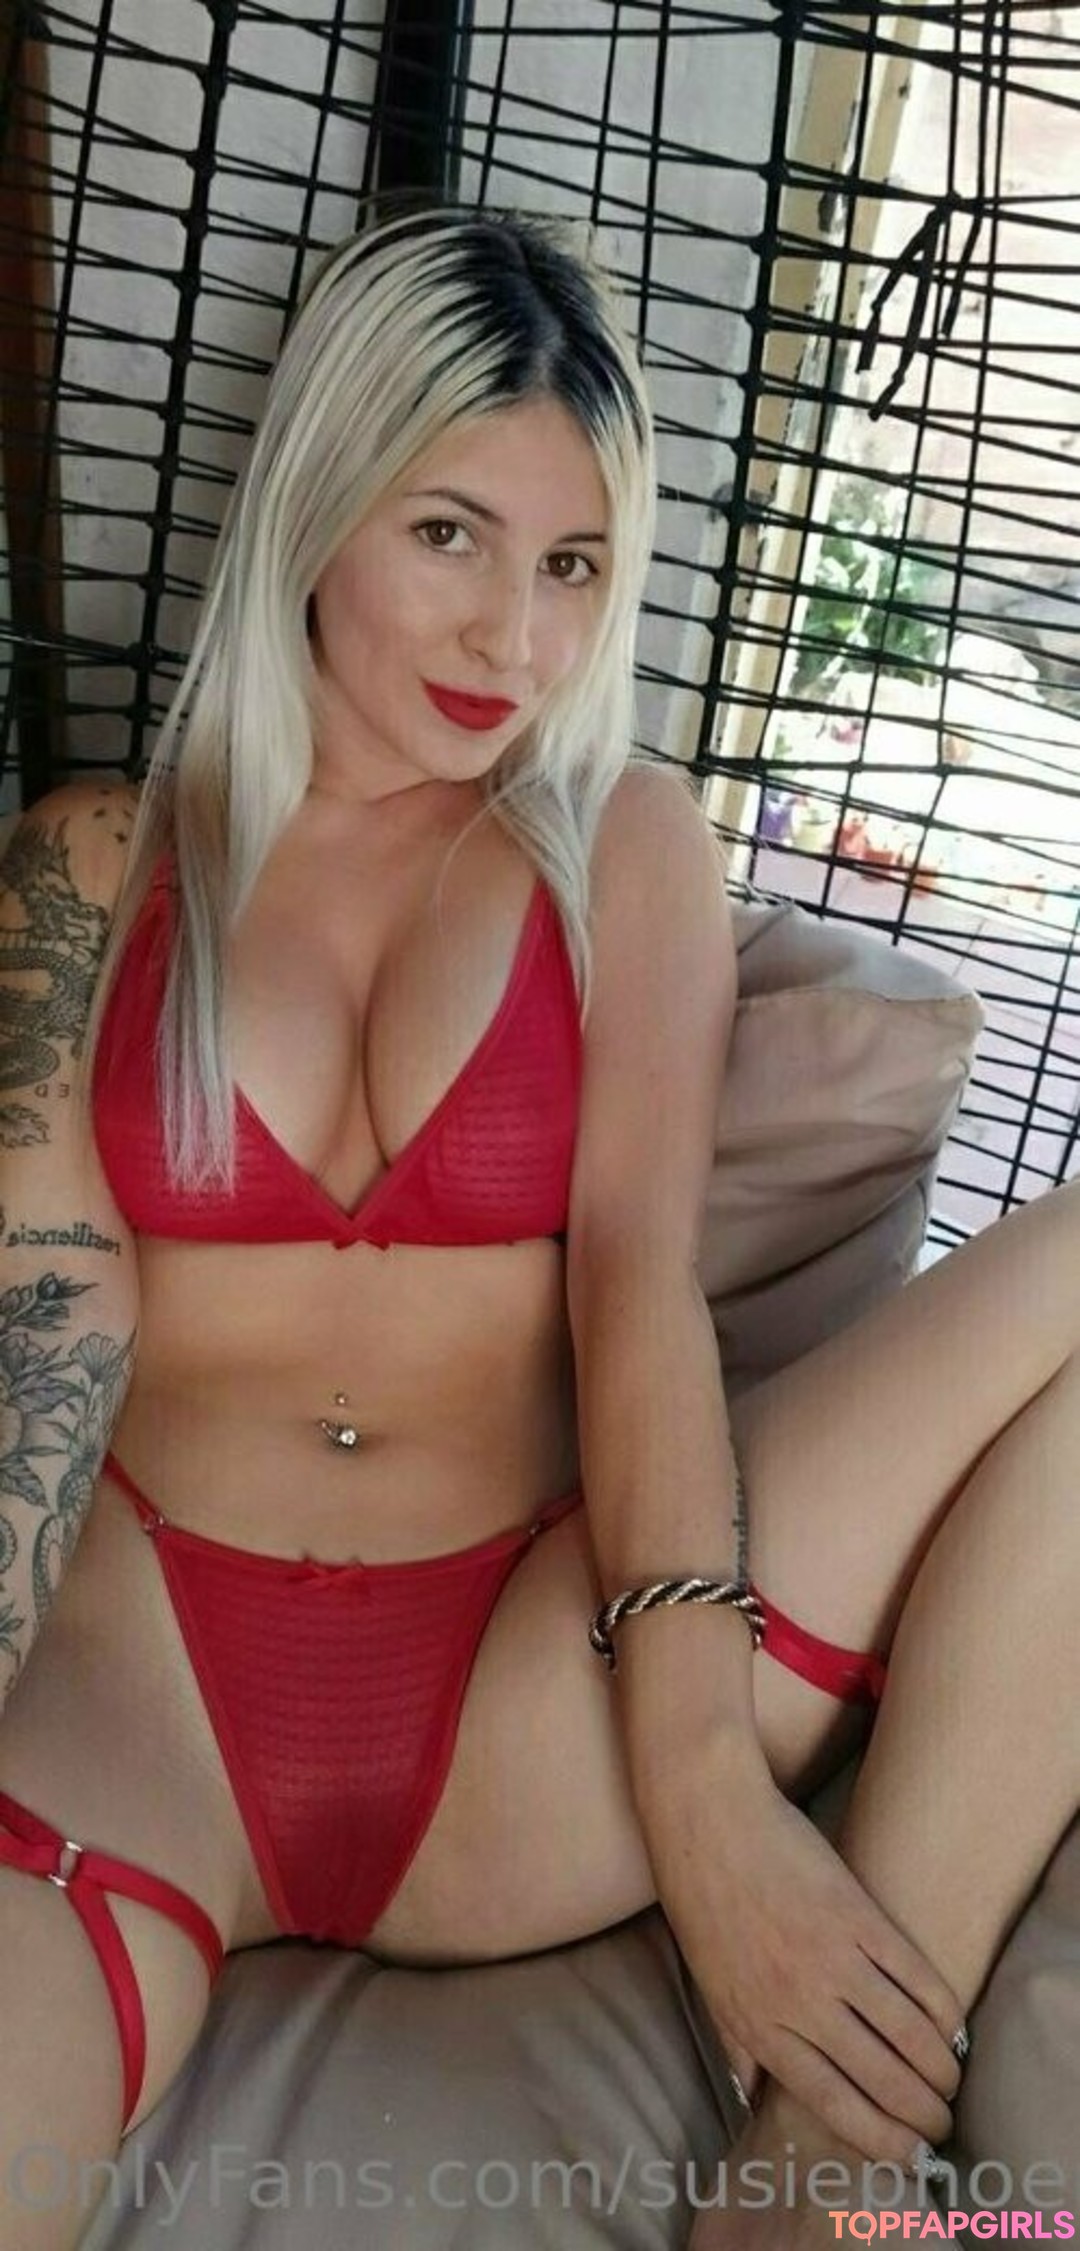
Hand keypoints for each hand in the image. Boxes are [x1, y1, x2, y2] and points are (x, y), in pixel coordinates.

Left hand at [643, 1739, 962, 2164]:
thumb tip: (753, 2103)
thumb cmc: (702, 1901)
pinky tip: (953, 2026)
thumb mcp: (710, 1986)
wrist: (709, 1819)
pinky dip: (942, 2008)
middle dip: (921, 2112)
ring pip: (907, 2033)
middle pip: (880, 2077)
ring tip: (952, 2081)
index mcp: (759, 2026)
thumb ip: (738, 2047)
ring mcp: (832, 1957)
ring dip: (940, 2067)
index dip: (880, 2137)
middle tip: (941, 2124)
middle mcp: (798, 2002)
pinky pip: (915, 1976)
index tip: (909, 2157)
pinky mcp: (857, 1915)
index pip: (833, 2103)